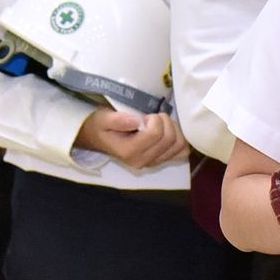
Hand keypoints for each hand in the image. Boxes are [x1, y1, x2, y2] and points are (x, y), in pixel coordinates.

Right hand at [73, 106, 190, 170]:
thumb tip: (136, 121)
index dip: (154, 119)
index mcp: (129, 152)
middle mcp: (143, 161)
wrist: (97, 138)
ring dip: (174, 129)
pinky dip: (179, 139)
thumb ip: (118, 120)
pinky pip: (182, 152)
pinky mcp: (161, 161)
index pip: (156, 134)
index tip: (144, 116)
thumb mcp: (103, 118)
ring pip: (179, 145)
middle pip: (170, 139)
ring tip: (159, 124)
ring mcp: (153, 163)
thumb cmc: (101, 126)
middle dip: (165, 122)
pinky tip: (168, 131)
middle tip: (152, 117)